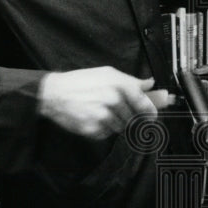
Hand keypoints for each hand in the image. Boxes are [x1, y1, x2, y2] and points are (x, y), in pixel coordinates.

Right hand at [38, 67, 157, 139]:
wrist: (54, 93)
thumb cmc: (81, 81)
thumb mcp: (107, 73)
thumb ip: (131, 80)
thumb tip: (150, 84)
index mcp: (119, 85)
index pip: (143, 103)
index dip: (150, 111)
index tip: (152, 116)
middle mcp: (113, 101)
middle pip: (134, 118)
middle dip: (130, 117)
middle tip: (118, 111)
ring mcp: (103, 117)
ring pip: (121, 127)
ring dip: (116, 123)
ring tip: (101, 111)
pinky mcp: (93, 130)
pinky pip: (107, 134)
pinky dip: (103, 129)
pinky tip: (93, 118)